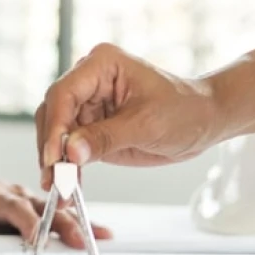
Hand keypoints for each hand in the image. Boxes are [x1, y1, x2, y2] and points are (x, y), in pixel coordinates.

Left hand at [0, 173, 111, 248]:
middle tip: (78, 240)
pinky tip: (103, 236)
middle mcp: (14, 195)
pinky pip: (60, 218)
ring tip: (101, 238)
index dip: (24, 218)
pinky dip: (81, 225)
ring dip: (78, 224)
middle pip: (41, 207)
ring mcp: (28, 203)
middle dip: (61, 222)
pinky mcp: (35, 213)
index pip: (10, 206)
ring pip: (57, 212)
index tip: (36, 235)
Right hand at [35, 43, 218, 189]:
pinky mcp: (90, 127)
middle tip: (54, 179)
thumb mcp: (147, 125)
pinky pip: (68, 147)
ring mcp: (87, 104)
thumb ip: (106, 137)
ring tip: (58, 189)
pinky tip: (66, 186)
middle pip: (53, 114)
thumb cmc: (185, 110)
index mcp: (101, 65)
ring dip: (54, 162)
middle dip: (51, 148)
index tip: (55, 158)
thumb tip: (70, 152)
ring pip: (55, 133)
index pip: (64, 94)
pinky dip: (67, 167)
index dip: (55, 127)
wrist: (204, 121)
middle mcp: (88, 81)